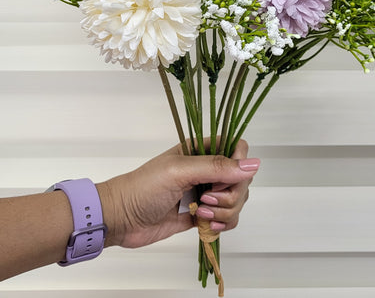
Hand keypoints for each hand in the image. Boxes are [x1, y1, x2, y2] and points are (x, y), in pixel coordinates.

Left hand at [98, 139, 259, 247]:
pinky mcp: (203, 215)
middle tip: (207, 198)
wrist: (121, 218)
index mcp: (201, 150)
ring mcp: (206, 193)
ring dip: (225, 211)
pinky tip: (206, 225)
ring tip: (201, 213)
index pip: (237, 148)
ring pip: (236, 201)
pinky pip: (228, 219)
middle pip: (241, 178)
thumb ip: (216, 166)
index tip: (229, 177)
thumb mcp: (180, 171)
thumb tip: (253, 164)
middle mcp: (206, 170)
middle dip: (231, 194)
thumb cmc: (144, 187)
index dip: (240, 163)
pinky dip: (223, 225)